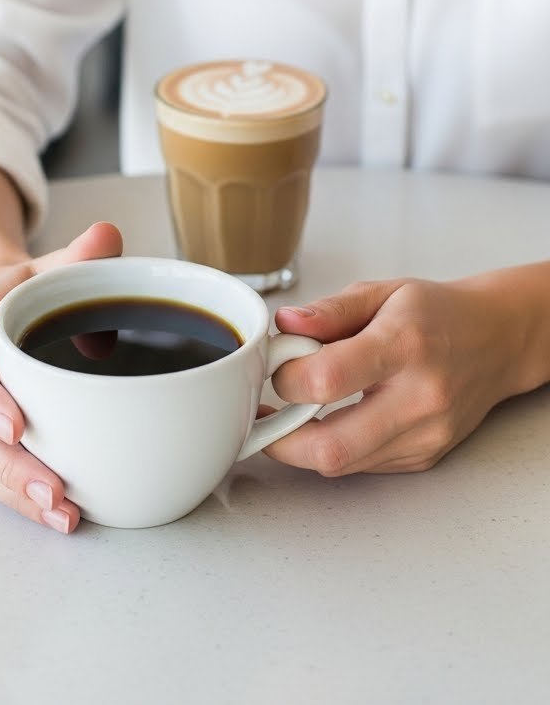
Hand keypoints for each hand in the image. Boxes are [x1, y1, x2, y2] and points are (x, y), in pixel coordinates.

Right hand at [0, 221, 122, 531]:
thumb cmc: (22, 290)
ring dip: (15, 493)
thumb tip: (107, 236)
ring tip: (62, 514)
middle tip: (54, 489)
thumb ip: (78, 253)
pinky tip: (58, 516)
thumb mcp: (47, 264)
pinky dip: (19, 499)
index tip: (17, 426)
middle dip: (8, 466)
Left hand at [263, 277, 515, 475]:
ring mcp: (426, 435)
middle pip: (332, 445)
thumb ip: (329, 311)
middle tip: (263, 415)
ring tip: (289, 414)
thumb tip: (284, 325)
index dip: (287, 377)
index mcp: (405, 344)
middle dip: (281, 438)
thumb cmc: (435, 313)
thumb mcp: (381, 292)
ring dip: (301, 447)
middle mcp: (420, 397)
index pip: (329, 378)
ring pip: (343, 464)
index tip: (277, 365)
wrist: (495, 341)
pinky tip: (327, 423)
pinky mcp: (425, 457)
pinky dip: (334, 449)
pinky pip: (363, 466)